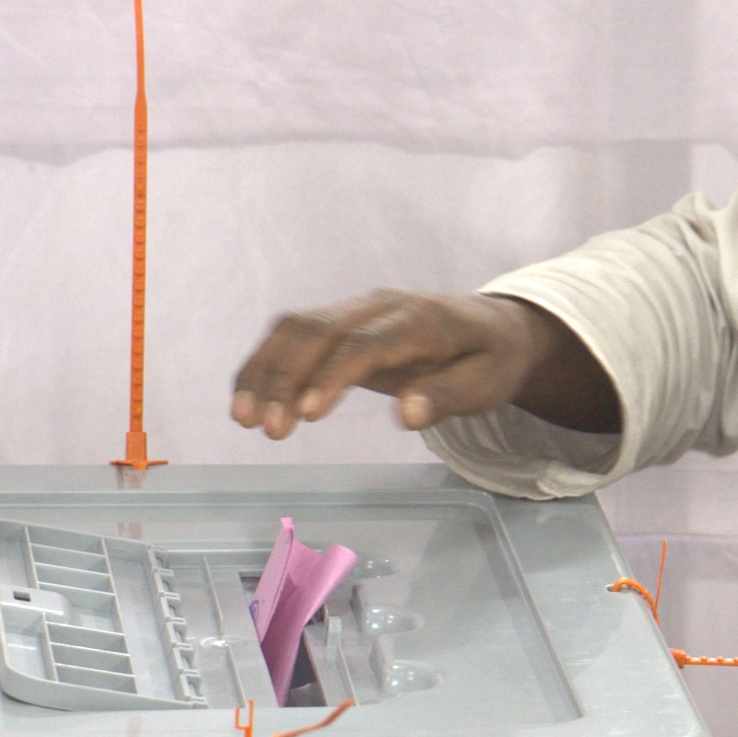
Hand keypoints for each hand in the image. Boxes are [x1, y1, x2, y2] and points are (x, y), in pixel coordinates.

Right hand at [226, 291, 618, 439]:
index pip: (365, 343)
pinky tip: (248, 400)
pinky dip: (266, 365)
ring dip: (265, 371)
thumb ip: (448, 396)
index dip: (333, 375)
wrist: (494, 325)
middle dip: (286, 379)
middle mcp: (380, 306)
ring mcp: (356, 309)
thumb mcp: (488, 383)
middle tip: (268, 430)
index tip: (307, 414)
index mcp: (421, 320)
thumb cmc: (491, 359)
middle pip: (319, 331)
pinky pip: (294, 335)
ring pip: (296, 329)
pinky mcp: (341, 322)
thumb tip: (408, 413)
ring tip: (243, 418)